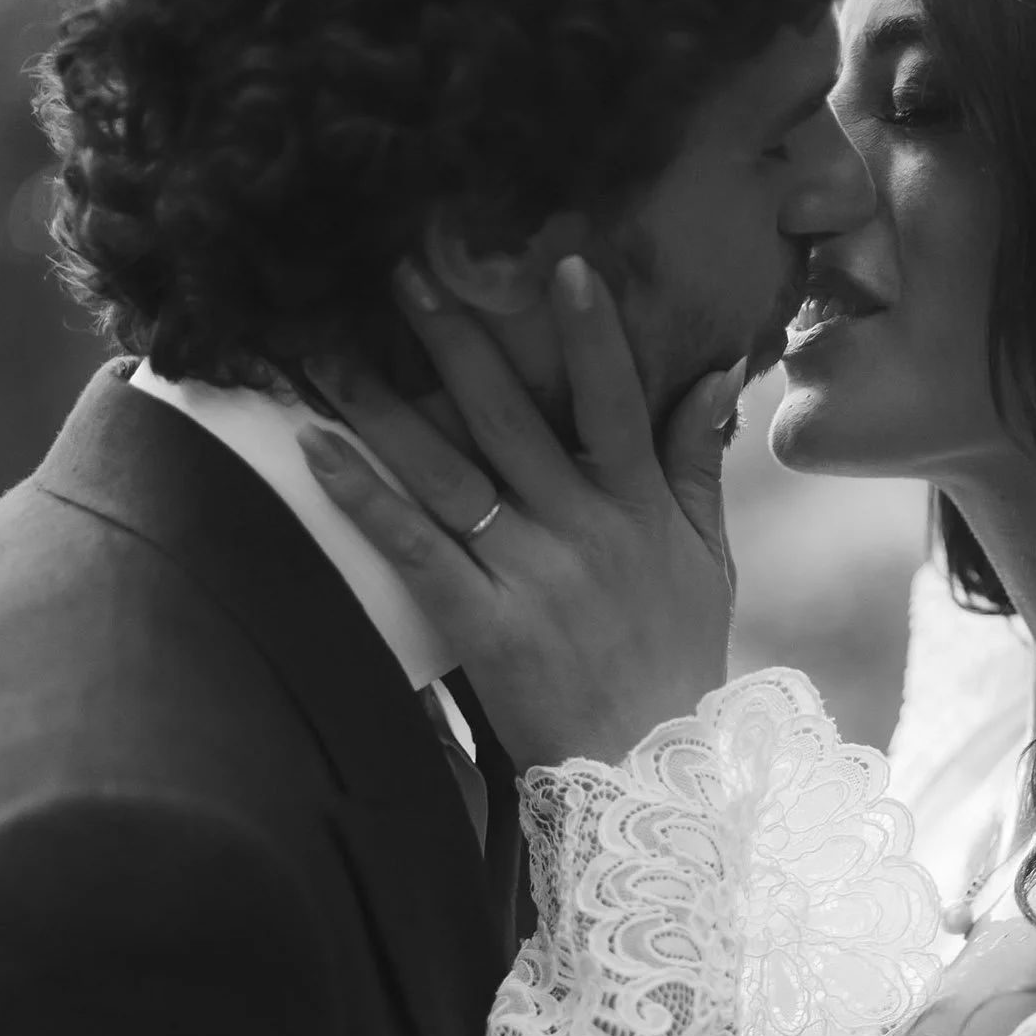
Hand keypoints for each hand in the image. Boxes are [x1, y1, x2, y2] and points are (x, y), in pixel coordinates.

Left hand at [297, 255, 740, 769]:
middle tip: (404, 269)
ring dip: (384, 405)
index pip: (617, 402)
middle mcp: (584, 531)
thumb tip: (717, 369)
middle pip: (510, 418)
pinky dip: (365, 498)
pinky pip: (415, 550)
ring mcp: (531, 577)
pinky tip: (317, 449)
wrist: (653, 773)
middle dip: (456, 338)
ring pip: (448, 473)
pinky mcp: (483, 626)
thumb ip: (699, 461)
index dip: (591, 333)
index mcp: (641, 507)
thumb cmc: (678, 660)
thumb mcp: (709, 559)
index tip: (561, 261)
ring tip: (330, 347)